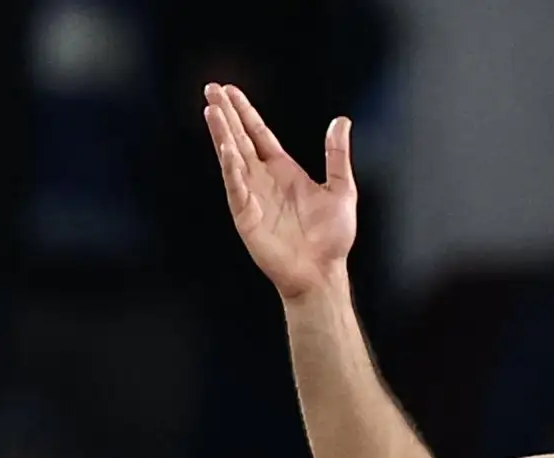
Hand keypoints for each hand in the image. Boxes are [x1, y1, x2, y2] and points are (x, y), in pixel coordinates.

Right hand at [202, 83, 356, 298]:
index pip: (258, 134)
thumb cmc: (331, 238)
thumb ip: (337, 155)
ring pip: (233, 157)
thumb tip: (341, 121)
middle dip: (226, 114)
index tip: (230, 91)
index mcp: (283, 170)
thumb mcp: (342, 188)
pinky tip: (227, 149)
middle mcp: (263, 179)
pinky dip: (231, 169)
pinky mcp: (246, 215)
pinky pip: (236, 187)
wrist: (322, 272)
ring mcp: (252, 196)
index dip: (244, 112)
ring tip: (211, 110)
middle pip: (240, 139)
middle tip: (211, 89)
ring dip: (222, 134)